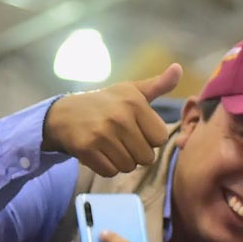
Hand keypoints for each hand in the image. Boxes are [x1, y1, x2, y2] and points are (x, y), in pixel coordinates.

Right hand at [42, 65, 181, 176]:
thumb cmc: (106, 103)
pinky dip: (106, 167)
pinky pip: (110, 172)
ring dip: (121, 160)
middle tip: (120, 138)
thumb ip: (158, 84)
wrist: (63, 113)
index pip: (159, 139)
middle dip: (136, 152)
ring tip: (109, 144)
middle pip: (146, 157)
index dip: (149, 138)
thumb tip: (178, 69)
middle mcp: (119, 117)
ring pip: (129, 166)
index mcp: (134, 103)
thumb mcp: (132, 91)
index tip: (135, 128)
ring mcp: (102, 133)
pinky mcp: (87, 148)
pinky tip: (98, 151)